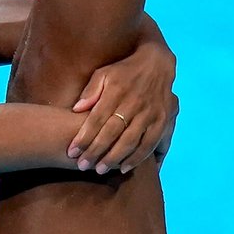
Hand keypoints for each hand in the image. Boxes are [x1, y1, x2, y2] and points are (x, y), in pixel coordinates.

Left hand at [66, 37, 177, 175]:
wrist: (157, 64)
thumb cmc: (124, 71)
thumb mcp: (104, 73)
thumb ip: (90, 91)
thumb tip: (76, 109)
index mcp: (116, 91)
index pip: (96, 119)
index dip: (83, 137)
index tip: (72, 151)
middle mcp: (133, 104)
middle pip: (112, 133)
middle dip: (96, 151)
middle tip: (83, 166)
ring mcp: (149, 113)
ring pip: (130, 141)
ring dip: (114, 158)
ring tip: (100, 170)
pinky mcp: (162, 121)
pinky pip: (149, 143)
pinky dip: (138, 158)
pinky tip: (124, 168)